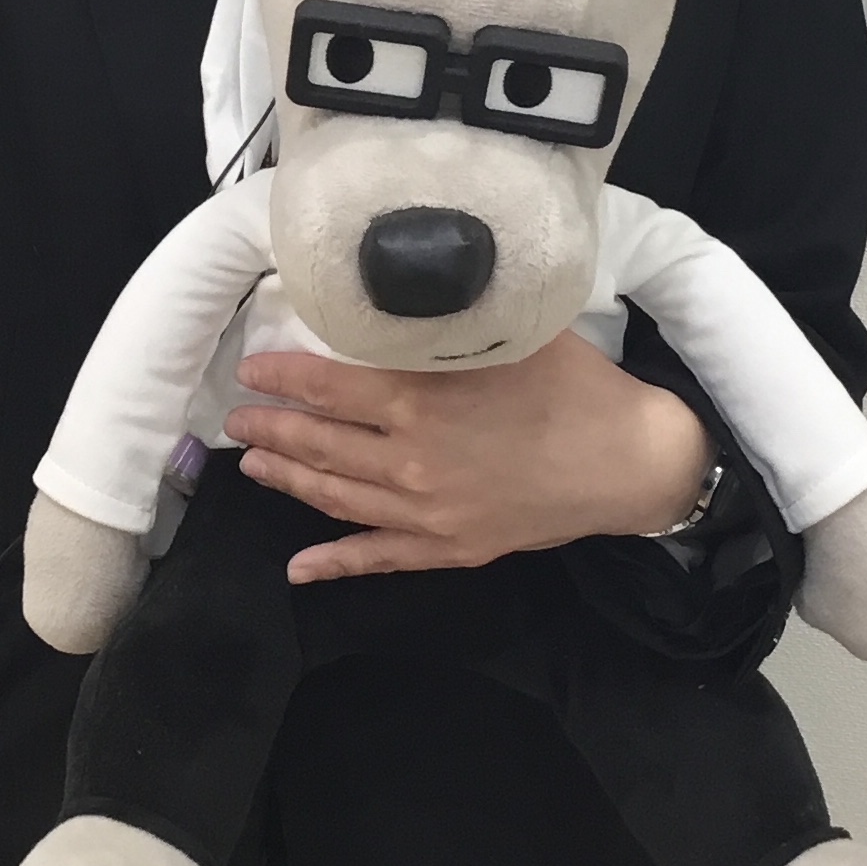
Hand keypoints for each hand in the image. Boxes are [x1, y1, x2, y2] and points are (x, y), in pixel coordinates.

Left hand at [225, 330, 712, 585]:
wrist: (630, 461)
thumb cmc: (574, 385)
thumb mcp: (508, 334)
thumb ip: (446, 323)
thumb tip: (398, 299)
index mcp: (419, 400)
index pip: (327, 387)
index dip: (282, 378)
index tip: (252, 369)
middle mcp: (411, 460)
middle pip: (320, 444)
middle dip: (271, 431)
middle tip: (237, 419)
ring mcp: (428, 512)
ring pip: (338, 497)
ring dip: (289, 481)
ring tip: (253, 467)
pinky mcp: (452, 548)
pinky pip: (381, 557)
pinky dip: (336, 563)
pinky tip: (300, 567)